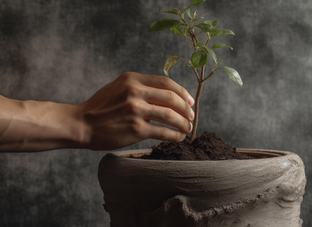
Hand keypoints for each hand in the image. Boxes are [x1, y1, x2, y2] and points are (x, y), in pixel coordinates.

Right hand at [78, 72, 194, 149]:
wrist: (81, 124)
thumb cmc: (100, 107)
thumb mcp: (118, 87)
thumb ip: (139, 87)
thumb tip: (165, 95)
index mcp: (132, 79)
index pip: (166, 82)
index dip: (182, 92)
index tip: (189, 101)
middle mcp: (135, 92)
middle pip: (172, 98)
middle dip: (186, 108)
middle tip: (192, 116)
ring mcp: (136, 110)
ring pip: (170, 115)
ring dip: (183, 123)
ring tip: (187, 128)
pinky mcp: (136, 129)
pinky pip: (163, 132)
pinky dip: (175, 135)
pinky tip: (179, 137)